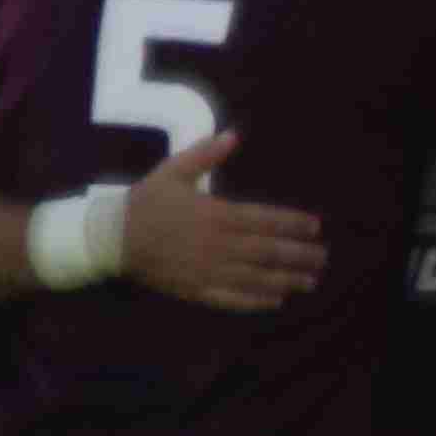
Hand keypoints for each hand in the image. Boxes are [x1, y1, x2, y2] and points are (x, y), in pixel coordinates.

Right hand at [119, 131, 321, 313]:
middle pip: (268, 252)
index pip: (265, 220)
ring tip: (309, 282)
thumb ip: (205, 154)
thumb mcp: (174, 170)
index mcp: (217, 214)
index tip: (315, 226)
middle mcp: (219, 245)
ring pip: (256, 278)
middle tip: (322, 258)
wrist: (113, 238)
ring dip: (286, 280)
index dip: (293, 224)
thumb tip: (233, 135)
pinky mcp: (197, 290)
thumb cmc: (146, 202)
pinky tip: (275, 300)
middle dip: (299, 255)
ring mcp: (209, 270)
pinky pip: (233, 298)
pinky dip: (256, 300)